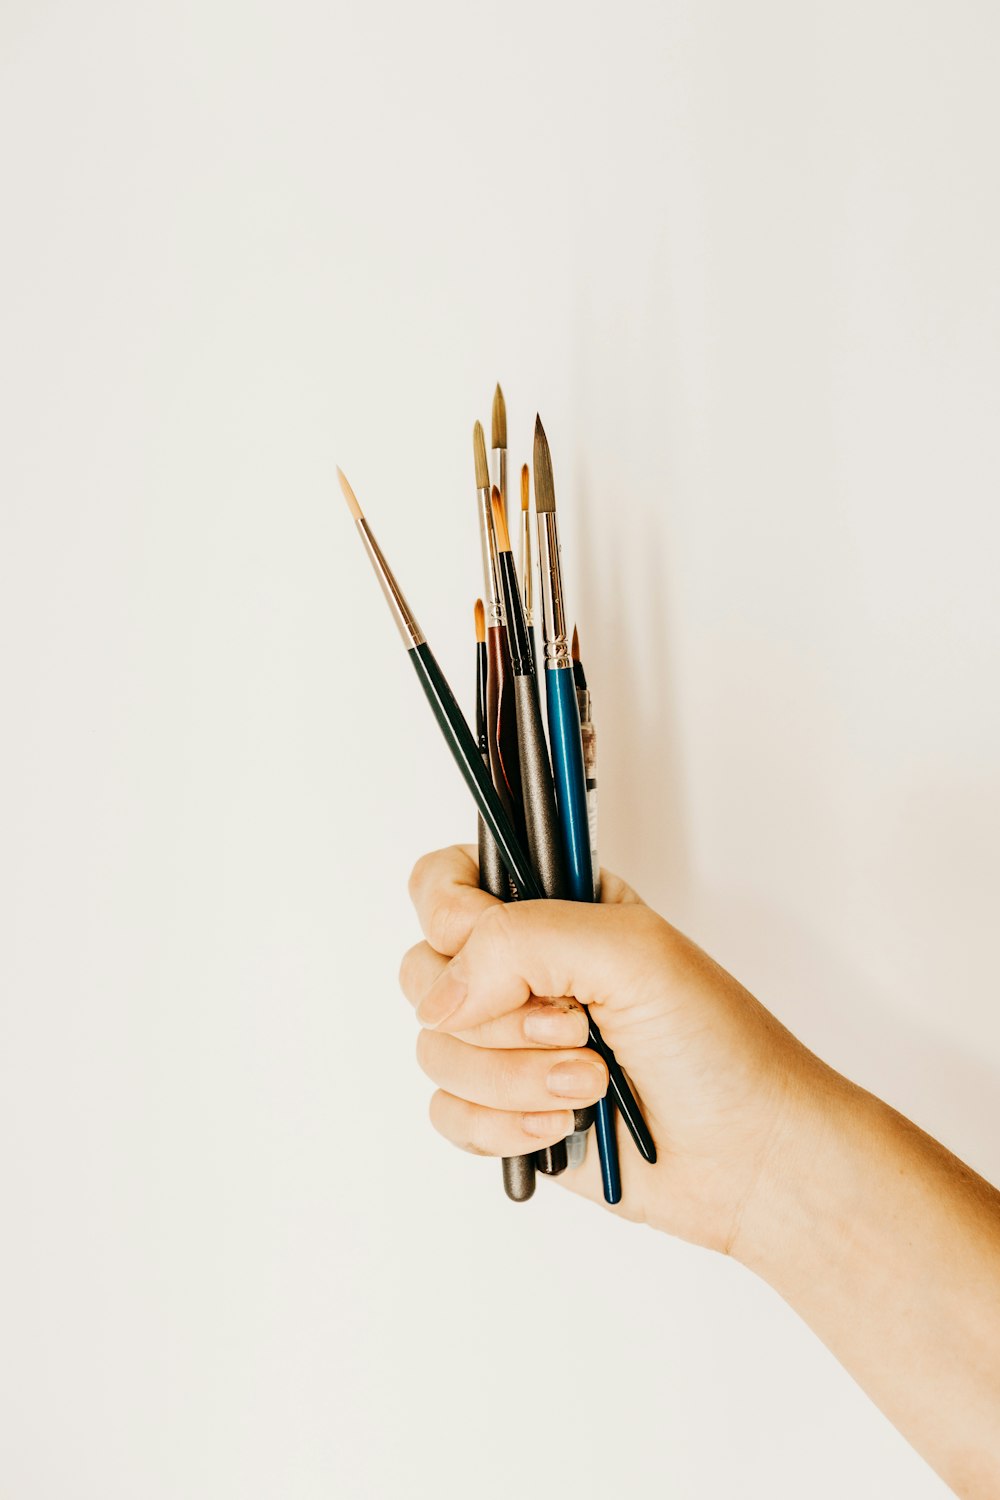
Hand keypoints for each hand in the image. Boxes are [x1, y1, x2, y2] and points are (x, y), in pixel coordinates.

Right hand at [399, 845, 823, 1256]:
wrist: (750, 1157)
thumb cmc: (717, 1044)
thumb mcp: (629, 953)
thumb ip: (518, 941)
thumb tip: (440, 997)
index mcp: (552, 909)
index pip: (444, 882)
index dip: (450, 915)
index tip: (491, 949)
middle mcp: (522, 970)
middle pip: (424, 970)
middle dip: (497, 1014)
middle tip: (576, 1026)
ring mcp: (510, 1043)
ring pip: (436, 1049)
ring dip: (514, 1076)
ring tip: (592, 1084)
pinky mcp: (505, 1110)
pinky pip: (447, 1112)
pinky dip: (503, 1124)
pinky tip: (563, 1126)